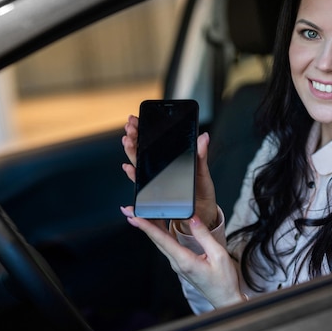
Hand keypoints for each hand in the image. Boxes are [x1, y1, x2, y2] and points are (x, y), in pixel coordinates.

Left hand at [120, 206, 243, 307]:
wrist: (225, 299)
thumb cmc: (224, 280)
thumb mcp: (219, 255)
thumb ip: (204, 235)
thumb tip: (192, 218)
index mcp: (185, 261)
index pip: (161, 239)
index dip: (146, 226)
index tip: (133, 216)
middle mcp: (177, 263)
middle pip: (155, 239)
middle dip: (141, 223)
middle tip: (128, 210)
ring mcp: (177, 265)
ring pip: (160, 242)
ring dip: (149, 227)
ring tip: (140, 213)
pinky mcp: (180, 264)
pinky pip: (166, 246)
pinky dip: (159, 233)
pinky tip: (158, 225)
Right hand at [121, 114, 217, 228]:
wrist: (202, 211)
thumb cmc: (201, 190)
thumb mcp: (202, 170)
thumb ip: (200, 154)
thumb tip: (204, 137)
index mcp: (169, 159)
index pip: (152, 141)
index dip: (142, 130)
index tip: (136, 119)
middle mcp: (159, 168)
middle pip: (142, 150)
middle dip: (134, 137)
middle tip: (130, 126)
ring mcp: (155, 179)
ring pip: (138, 163)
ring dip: (131, 152)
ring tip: (127, 141)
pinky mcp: (154, 193)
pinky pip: (140, 183)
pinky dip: (133, 174)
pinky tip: (129, 168)